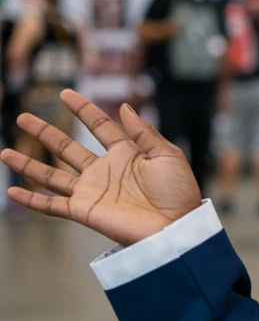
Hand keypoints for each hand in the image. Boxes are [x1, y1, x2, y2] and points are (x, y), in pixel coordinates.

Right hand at [1, 89, 200, 245]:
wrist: (176, 227)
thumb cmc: (178, 193)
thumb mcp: (167, 154)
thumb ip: (143, 132)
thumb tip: (124, 106)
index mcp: (126, 154)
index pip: (99, 127)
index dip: (83, 110)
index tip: (66, 94)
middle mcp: (104, 171)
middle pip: (67, 147)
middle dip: (45, 132)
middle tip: (24, 116)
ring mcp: (92, 191)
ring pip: (52, 174)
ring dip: (29, 164)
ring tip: (5, 152)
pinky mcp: (85, 210)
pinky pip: (53, 205)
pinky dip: (32, 200)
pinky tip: (13, 190)